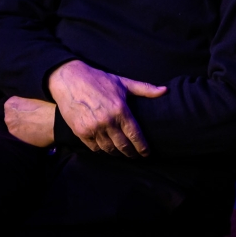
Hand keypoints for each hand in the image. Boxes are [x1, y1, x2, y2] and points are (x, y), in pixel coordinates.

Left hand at [4, 96, 55, 146]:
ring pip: (14, 127)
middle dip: (18, 117)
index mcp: (10, 104)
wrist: (54, 124)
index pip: (10, 105)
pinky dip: (24, 134)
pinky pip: (19, 135)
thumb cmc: (45, 109)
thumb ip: (23, 104)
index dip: (19, 107)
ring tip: (31, 126)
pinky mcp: (17, 139)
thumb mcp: (32, 101)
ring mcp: (11, 129)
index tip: (26, 109)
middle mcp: (7, 117)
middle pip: (10, 117)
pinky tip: (33, 132)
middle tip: (29, 118)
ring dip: (20, 126)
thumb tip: (23, 109)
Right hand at [47, 60, 166, 157]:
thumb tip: (165, 90)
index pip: (135, 134)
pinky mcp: (80, 132)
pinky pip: (94, 148)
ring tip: (121, 154)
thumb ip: (145, 89)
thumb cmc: (98, 80)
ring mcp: (93, 128)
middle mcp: (107, 121)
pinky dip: (101, 150)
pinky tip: (106, 148)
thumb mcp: (122, 82)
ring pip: (108, 149)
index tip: (147, 154)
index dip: (142, 147)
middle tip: (135, 157)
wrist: (70, 79)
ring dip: (116, 153)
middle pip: (123, 146)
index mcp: (120, 109)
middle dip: (131, 154)